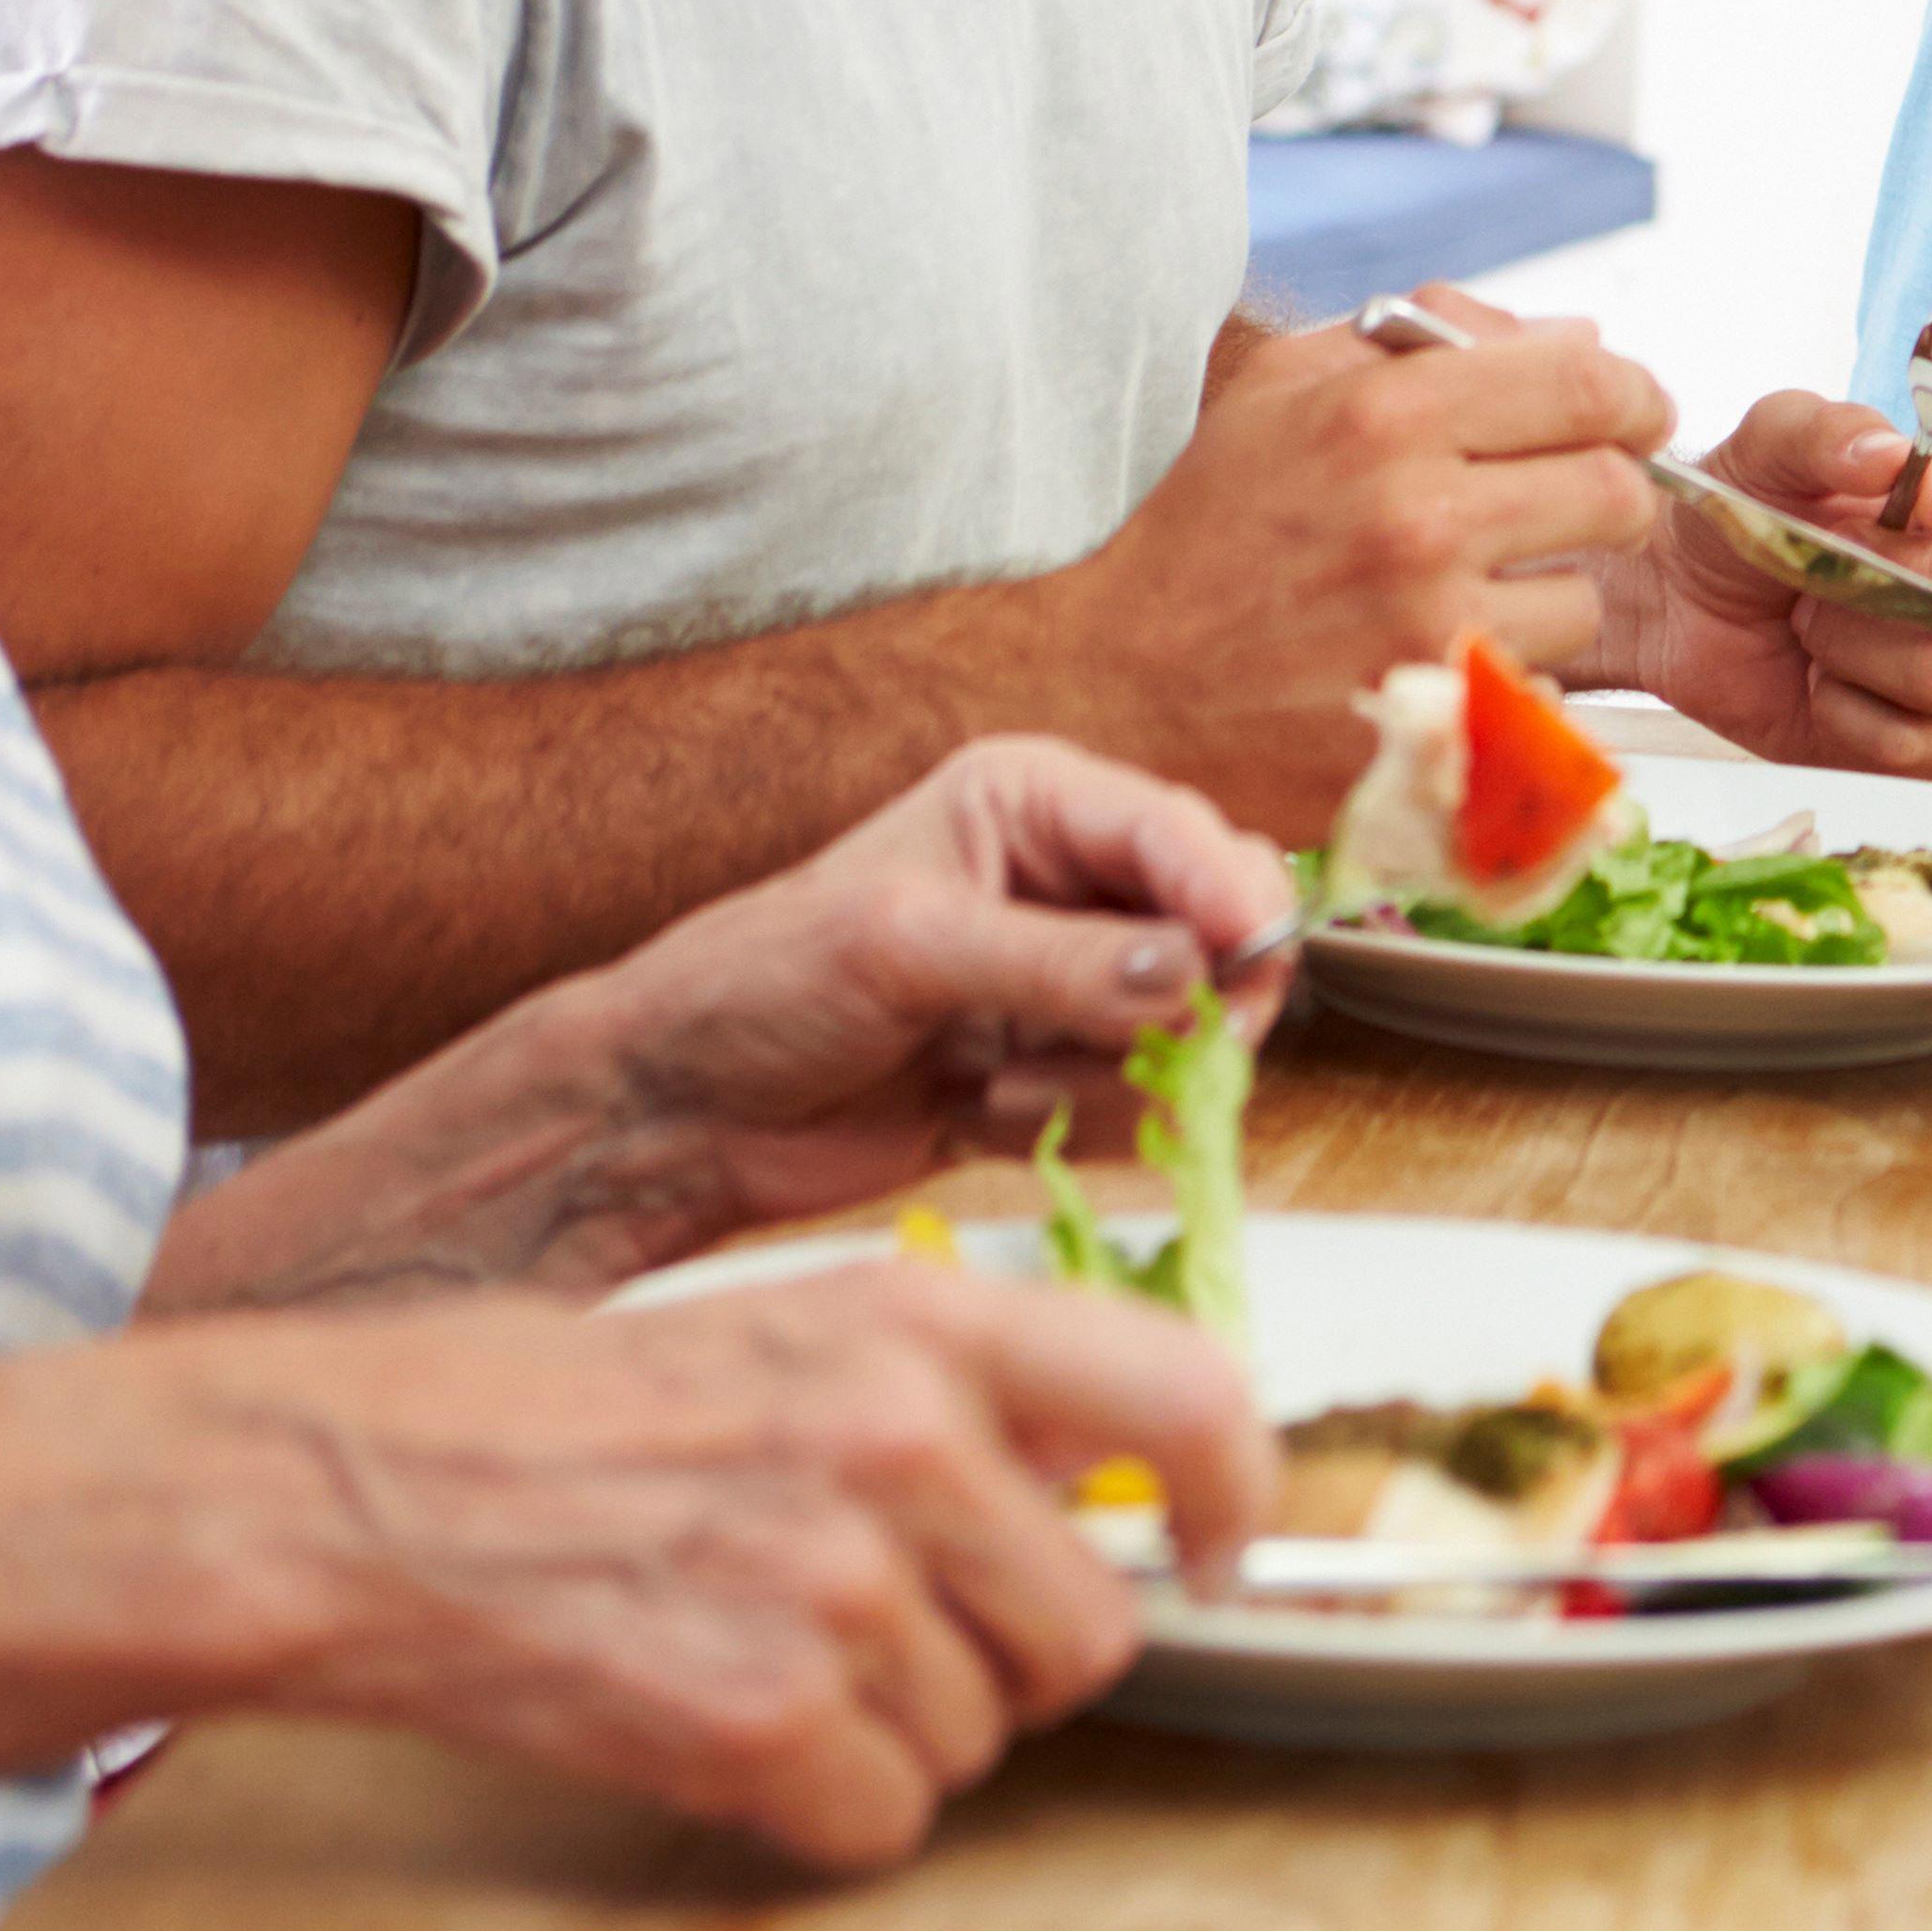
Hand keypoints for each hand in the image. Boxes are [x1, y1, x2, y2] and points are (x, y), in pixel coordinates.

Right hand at [202, 1258, 1269, 1873]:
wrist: (360, 1492)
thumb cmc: (564, 1408)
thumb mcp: (791, 1324)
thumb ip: (963, 1388)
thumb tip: (1122, 1474)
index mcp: (924, 1322)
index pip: (1189, 1394)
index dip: (1233, 1496)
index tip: (1215, 1552)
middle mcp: (905, 1442)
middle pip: (1090, 1632)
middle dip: (1010, 1658)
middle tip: (889, 1631)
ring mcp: (835, 1585)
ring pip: (982, 1738)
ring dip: (897, 1732)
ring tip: (763, 1653)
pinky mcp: (758, 1718)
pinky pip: (881, 1821)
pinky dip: (817, 1808)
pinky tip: (725, 1729)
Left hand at [526, 742, 1297, 1281]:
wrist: (679, 1112)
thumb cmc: (759, 987)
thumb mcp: (905, 948)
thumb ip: (1059, 962)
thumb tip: (1193, 976)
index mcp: (1034, 805)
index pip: (1179, 834)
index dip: (1230, 895)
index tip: (1251, 958)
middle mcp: (1070, 885)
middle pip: (1219, 933)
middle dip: (1182, 1005)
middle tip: (1135, 1050)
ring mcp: (1071, 984)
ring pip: (1189, 1034)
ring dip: (1105, 1079)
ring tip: (993, 1085)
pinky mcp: (1058, 1073)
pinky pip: (1136, 1106)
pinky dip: (1071, 1125)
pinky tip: (977, 1116)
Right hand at [1042, 305, 1675, 826]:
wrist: (1113, 680)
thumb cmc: (1203, 528)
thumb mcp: (1285, 390)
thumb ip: (1429, 340)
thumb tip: (1578, 333)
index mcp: (1384, 416)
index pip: (1590, 385)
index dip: (1634, 398)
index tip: (1633, 417)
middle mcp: (1416, 519)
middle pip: (1618, 493)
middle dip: (1606, 496)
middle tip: (1561, 510)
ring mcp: (1426, 633)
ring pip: (1586, 603)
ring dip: (1549, 599)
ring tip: (1470, 597)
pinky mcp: (1427, 727)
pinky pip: (1541, 693)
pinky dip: (1509, 680)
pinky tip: (1443, 663)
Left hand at [1597, 391, 1931, 769]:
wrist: (1678, 601)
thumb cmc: (1743, 511)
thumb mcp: (1766, 446)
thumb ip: (1826, 430)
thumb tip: (1890, 454)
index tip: (1925, 495)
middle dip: (1919, 580)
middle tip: (1836, 560)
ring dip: (1858, 646)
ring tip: (1809, 620)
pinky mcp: (1928, 743)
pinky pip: (1918, 745)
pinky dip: (1845, 711)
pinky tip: (1815, 681)